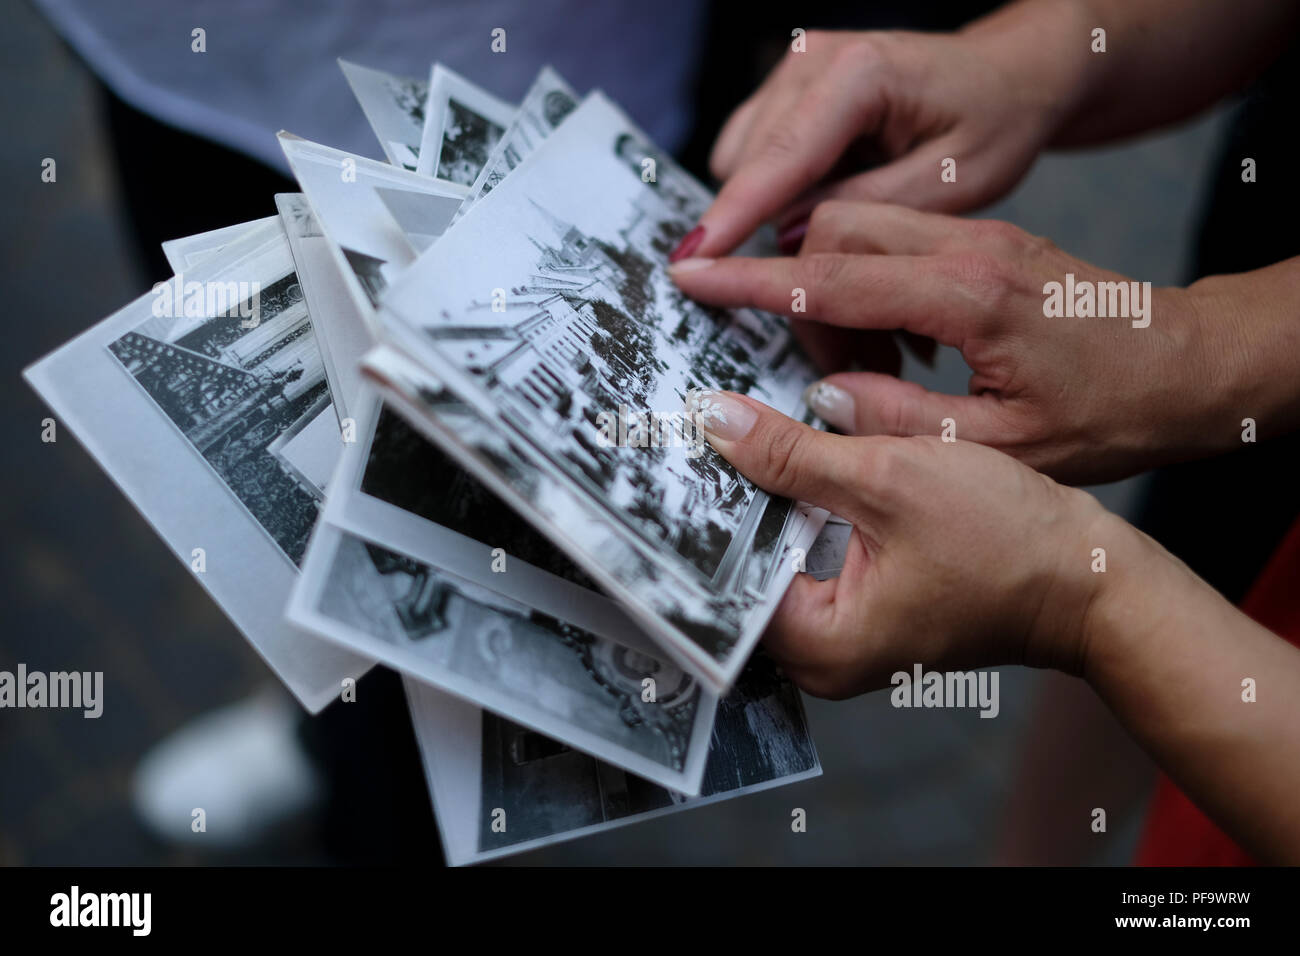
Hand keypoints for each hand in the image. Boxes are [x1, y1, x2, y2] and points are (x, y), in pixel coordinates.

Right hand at [671, 200, 1234, 484]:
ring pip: (861, 228)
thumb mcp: (1000, 444)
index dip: (750, 280)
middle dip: (789, 286)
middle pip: (833, 229)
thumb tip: (819, 402)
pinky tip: (892, 352)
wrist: (1192, 366)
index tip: (692, 276)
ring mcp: (977, 236)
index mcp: (967, 294)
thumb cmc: (1112, 411)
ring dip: (832, 290)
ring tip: (854, 370)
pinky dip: (869, 288)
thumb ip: (896, 421)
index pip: (829, 276)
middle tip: (798, 367)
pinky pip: (896, 244)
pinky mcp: (984, 243)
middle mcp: (967, 247)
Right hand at [681, 18, 1088, 259]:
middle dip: (761, 225)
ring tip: (837, 222)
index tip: (690, 265)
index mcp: (860, 74)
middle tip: (806, 277)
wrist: (1008, 75)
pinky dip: (778, 187)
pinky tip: (827, 193)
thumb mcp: (952, 182)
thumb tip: (788, 237)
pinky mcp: (787, 88)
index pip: (779, 159)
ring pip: (744, 161)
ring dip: (773, 206)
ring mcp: (795, 68)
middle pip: (750, 163)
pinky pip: (754, 153)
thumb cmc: (993, 122)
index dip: (733, 218)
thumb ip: (867, 211)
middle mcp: (814, 59)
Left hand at [685, 388, 1117, 698]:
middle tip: (682, 436)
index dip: (693, 517)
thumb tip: (716, 421)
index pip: (721, 581)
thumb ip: (793, 454)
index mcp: (820, 644)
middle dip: (718, 505)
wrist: (1091, 576)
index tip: (663, 461)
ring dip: (754, 503)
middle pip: (739, 573)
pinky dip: (790, 511)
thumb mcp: (889, 477)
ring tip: (718, 439)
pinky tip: (774, 461)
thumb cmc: (1010, 540)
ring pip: (769, 559)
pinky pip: (803, 557)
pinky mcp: (862, 607)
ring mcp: (842, 634)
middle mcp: (820, 655)